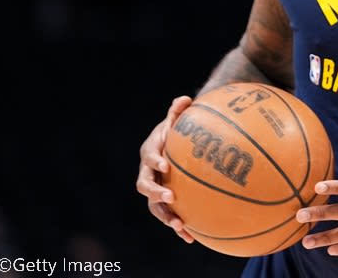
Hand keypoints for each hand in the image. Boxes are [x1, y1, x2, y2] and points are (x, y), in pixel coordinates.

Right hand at [136, 95, 194, 242]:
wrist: (174, 146)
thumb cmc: (177, 131)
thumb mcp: (177, 120)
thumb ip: (179, 110)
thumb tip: (185, 99)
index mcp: (150, 152)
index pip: (149, 156)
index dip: (155, 161)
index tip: (165, 164)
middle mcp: (148, 173)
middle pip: (145, 185)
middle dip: (155, 192)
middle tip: (169, 197)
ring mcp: (155, 190)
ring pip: (154, 207)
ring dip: (165, 216)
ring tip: (180, 226)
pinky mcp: (165, 203)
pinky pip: (169, 216)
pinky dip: (178, 227)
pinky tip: (192, 239)